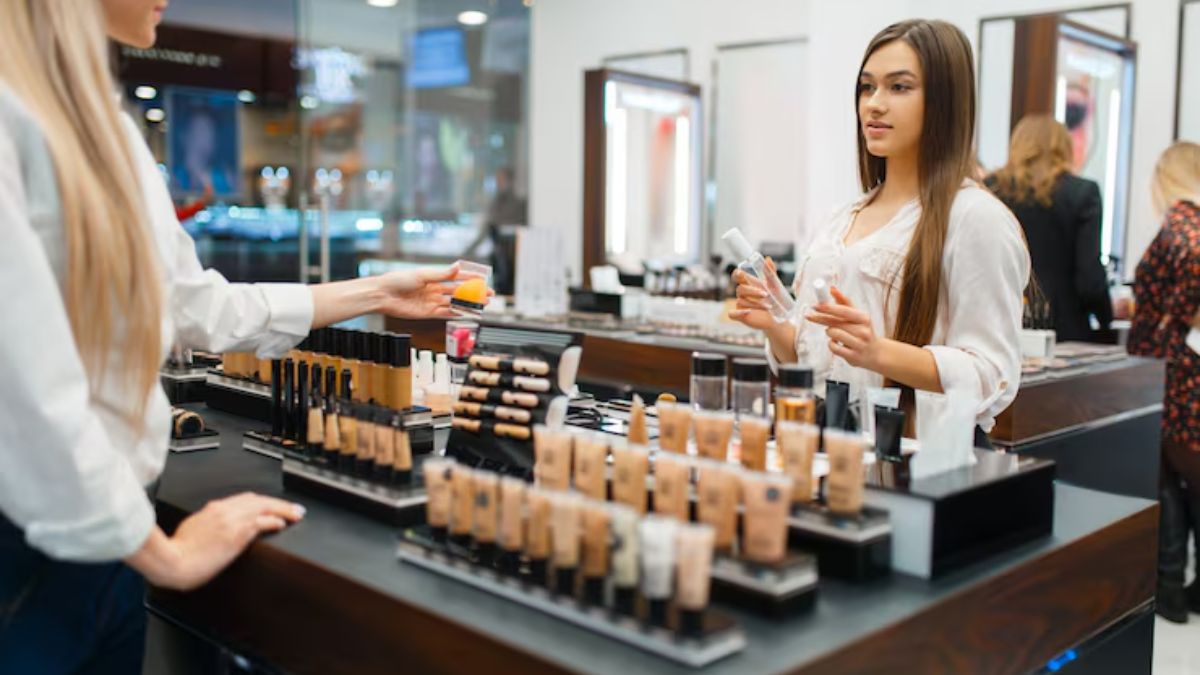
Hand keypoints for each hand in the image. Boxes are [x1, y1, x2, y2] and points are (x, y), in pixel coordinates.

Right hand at [134, 493, 303, 590]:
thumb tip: (215, 531)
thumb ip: (206, 526)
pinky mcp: (236, 533)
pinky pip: (262, 522)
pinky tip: (284, 523)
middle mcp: (223, 510)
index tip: (270, 506)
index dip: (261, 502)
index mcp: (211, 509)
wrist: (170, 562)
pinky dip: (275, 520)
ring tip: (296, 513)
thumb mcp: (191, 531)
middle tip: (293, 508)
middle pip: (258, 499)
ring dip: (283, 509)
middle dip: (277, 503)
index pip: (243, 499)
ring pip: (264, 507)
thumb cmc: (176, 554)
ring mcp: (231, 520)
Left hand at [375, 263, 493, 319]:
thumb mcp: (421, 275)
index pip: (456, 277)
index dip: (470, 278)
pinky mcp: (427, 313)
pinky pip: (445, 313)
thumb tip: (457, 266)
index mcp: (433, 277)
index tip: (483, 279)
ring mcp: (431, 301)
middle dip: (473, 293)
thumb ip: (441, 274)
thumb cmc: (397, 281)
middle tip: (488, 295)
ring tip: (482, 305)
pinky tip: (467, 314)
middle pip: (458, 291)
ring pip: (454, 303)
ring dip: (468, 304)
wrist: (382, 295)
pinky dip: (456, 314)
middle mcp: (434, 289)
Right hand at [729, 257, 780, 329]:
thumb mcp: (775, 285)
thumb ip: (770, 272)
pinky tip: (748, 312)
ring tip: (769, 307)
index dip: (737, 274)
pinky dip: (738, 313)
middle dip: (752, 291)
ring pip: (740, 302)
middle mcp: (743, 293)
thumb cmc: (777, 299)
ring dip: (755, 304)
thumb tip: (767, 259)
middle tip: (766, 294)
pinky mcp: (740, 316)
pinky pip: (731, 314)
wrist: (781, 316)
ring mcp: (741, 305)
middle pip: (740, 289)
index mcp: (749, 283)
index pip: (737, 276)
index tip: (742, 274)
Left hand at [805, 286, 883, 369]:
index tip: (815, 305)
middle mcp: (863, 331)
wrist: (875, 353)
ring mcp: (859, 344)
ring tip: (835, 333)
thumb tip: (832, 288)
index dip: (828, 307)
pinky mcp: (853, 356)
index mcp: (864, 318)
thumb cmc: (862, 331)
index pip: (843, 310)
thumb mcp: (857, 316)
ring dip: (829, 332)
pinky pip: (833, 347)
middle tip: (808, 315)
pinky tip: (837, 343)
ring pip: (833, 334)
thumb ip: (844, 302)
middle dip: (820, 318)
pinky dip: (831, 344)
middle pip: (835, 322)